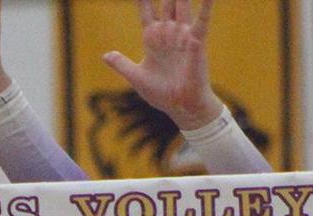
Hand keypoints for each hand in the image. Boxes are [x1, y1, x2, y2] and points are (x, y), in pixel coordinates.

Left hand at [102, 0, 223, 130]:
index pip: (146, 9)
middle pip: (165, 1)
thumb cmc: (161, 94)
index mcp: (152, 38)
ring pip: (181, 4)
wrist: (180, 107)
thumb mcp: (136, 77)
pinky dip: (206, 5)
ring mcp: (182, 35)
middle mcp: (168, 32)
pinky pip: (202, 19)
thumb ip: (121, 64)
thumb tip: (105, 55)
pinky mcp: (196, 41)